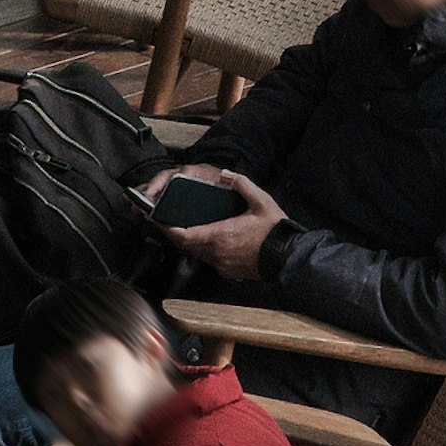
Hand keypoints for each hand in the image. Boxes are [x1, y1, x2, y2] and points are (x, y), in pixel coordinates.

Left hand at [169, 168, 284, 290]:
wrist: (287, 256)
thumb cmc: (275, 230)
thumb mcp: (261, 201)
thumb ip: (241, 183)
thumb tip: (225, 174)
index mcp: (220, 235)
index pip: (184, 235)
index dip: (168, 228)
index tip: (158, 220)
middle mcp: (217, 253)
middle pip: (187, 245)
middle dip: (176, 234)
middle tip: (167, 221)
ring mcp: (222, 265)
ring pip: (198, 254)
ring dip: (191, 242)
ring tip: (185, 228)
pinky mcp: (229, 271)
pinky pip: (210, 260)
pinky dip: (204, 250)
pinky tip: (208, 240)